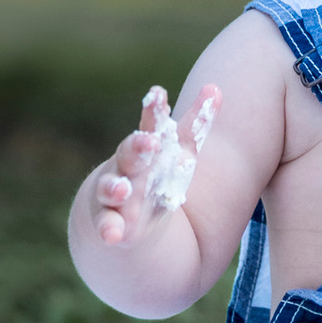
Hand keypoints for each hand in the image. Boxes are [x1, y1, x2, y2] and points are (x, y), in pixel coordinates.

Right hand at [91, 84, 217, 247]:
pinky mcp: (110, 222)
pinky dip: (108, 230)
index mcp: (145, 147)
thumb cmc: (158, 172)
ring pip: (111, 188)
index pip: (150, 124)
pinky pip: (106, 225)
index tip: (160, 93)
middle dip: (137, 147)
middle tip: (151, 141)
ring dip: (115, 188)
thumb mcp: (180, 151)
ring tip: (123, 189)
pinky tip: (113, 235)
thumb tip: (215, 87)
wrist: (127, 211)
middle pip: (128, 153)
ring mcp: (114, 194)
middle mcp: (126, 166)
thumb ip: (196, 123)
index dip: (154, 110)